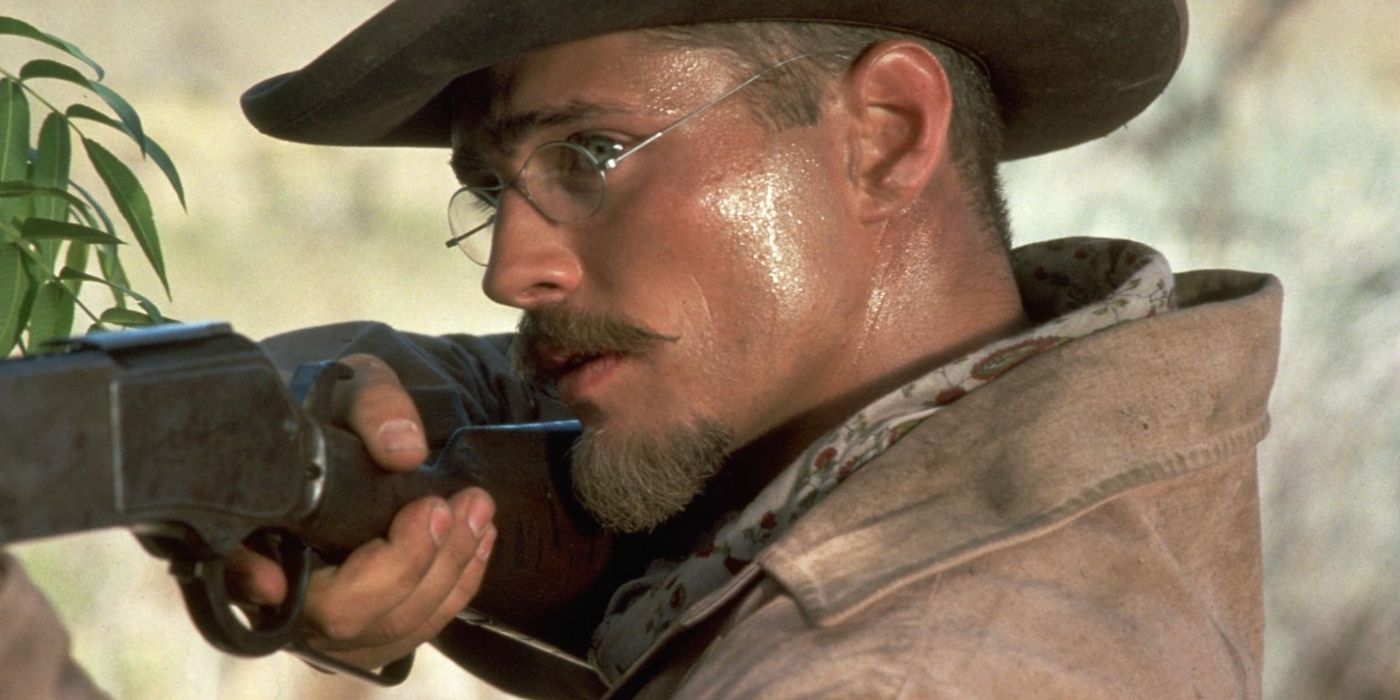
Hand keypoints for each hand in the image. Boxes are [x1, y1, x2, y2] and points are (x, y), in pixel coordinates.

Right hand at [227, 353, 496, 670]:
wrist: (353, 436)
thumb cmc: (337, 412)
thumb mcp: (351, 384)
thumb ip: (375, 405)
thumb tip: (403, 451)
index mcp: (245, 526)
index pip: (235, 568)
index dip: (251, 580)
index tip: (274, 580)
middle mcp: (274, 587)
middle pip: (337, 613)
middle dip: (406, 565)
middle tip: (446, 507)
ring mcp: (320, 620)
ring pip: (383, 631)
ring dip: (443, 575)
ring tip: (476, 513)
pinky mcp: (365, 629)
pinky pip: (413, 631)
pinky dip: (455, 589)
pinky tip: (478, 541)